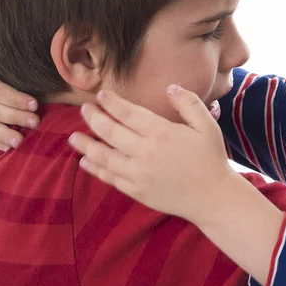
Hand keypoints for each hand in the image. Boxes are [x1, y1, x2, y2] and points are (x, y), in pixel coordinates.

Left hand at [68, 85, 236, 222]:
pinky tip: (86, 161)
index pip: (127, 112)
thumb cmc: (211, 159)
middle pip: (109, 131)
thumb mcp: (207, 126)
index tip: (101, 95)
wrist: (213, 198)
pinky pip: (110, 177)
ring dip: (85, 144)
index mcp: (162, 132)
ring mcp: (138, 173)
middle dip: (93, 118)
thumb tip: (170, 88)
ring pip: (103, 156)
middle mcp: (145, 152)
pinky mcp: (137, 191)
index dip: (111, 102)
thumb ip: (188, 103)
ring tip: (73, 137)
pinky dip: (95, 169)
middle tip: (84, 109)